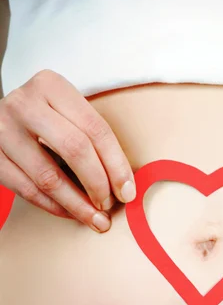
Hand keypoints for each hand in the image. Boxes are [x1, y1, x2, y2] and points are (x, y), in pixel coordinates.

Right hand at [0, 69, 135, 231]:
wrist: (0, 118)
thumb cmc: (46, 118)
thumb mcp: (68, 112)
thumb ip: (93, 138)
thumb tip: (125, 184)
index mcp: (51, 85)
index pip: (95, 129)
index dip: (116, 165)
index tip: (127, 191)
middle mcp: (24, 104)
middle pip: (75, 150)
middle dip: (98, 184)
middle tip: (110, 205)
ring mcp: (3, 130)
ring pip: (49, 177)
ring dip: (78, 204)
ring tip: (96, 218)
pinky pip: (28, 190)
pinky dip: (55, 207)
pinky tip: (71, 213)